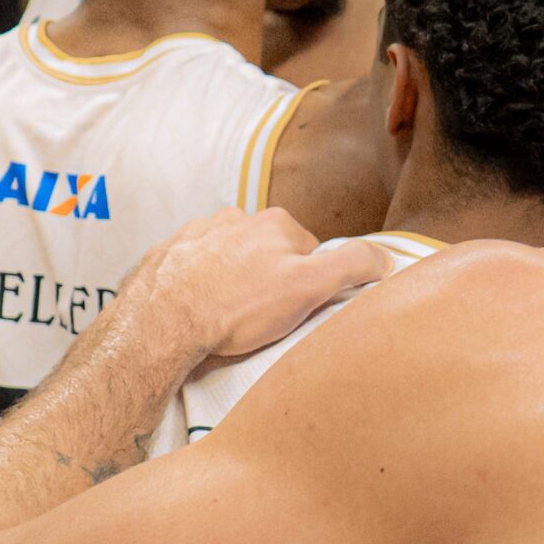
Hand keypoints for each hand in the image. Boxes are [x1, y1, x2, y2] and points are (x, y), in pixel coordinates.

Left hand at [121, 208, 394, 360]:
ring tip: (226, 315)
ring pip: (230, 257)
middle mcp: (235, 219)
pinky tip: (197, 309)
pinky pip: (193, 267)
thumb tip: (384, 257)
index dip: (308, 281)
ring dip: (233, 280)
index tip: (295, 306)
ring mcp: (196, 233)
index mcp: (275, 223)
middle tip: (261, 316)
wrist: (159, 324)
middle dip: (269, 278)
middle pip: (268, 251)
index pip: (309, 250)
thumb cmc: (236, 308)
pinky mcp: (165, 254)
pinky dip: (198, 285)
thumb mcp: (309, 288)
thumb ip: (352, 266)